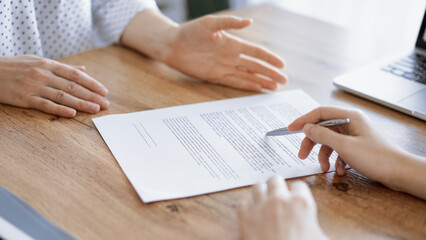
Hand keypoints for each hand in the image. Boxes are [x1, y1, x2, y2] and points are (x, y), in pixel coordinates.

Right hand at [0, 55, 108, 116]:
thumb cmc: (15, 67)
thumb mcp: (38, 62)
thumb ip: (62, 67)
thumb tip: (83, 69)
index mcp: (48, 65)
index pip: (75, 75)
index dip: (92, 83)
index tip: (104, 91)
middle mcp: (43, 75)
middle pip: (73, 86)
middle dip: (91, 96)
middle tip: (105, 104)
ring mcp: (34, 86)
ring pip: (63, 96)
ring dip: (81, 103)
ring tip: (95, 109)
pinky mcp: (24, 98)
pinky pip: (45, 105)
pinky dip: (60, 109)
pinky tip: (73, 114)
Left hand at [164, 15, 286, 90]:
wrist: (173, 45)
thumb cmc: (190, 31)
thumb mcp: (210, 23)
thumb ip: (229, 23)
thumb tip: (249, 22)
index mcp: (233, 43)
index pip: (256, 52)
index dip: (270, 58)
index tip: (282, 65)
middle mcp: (231, 56)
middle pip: (255, 66)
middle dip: (270, 73)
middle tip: (284, 81)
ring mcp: (224, 67)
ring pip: (247, 75)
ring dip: (261, 81)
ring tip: (275, 88)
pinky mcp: (216, 76)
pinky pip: (234, 82)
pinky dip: (246, 85)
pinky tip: (257, 88)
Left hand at [237, 175, 326, 239]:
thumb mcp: (322, 238)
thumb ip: (320, 228)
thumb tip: (325, 231)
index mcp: (301, 203)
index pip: (299, 186)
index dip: (297, 192)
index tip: (295, 197)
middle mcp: (279, 200)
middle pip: (275, 180)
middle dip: (277, 187)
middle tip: (277, 194)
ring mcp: (260, 207)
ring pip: (257, 187)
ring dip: (261, 193)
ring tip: (263, 201)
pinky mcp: (245, 218)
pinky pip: (242, 204)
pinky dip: (246, 208)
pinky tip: (250, 215)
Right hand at [287, 106, 399, 187]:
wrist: (400, 173)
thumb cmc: (377, 158)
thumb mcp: (344, 147)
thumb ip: (323, 136)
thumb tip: (306, 128)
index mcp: (350, 116)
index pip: (320, 113)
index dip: (303, 120)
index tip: (290, 129)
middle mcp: (352, 122)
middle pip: (323, 128)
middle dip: (312, 142)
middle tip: (302, 155)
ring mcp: (355, 134)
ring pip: (330, 141)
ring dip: (324, 155)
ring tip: (324, 168)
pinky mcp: (358, 146)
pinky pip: (339, 150)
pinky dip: (336, 160)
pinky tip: (339, 171)